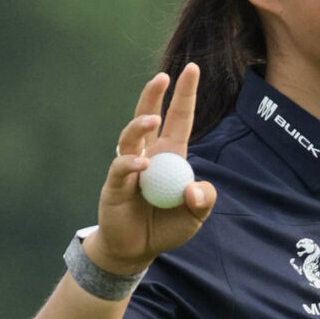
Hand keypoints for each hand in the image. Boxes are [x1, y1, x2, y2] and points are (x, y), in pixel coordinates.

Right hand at [85, 63, 218, 275]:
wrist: (137, 250)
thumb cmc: (165, 227)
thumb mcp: (195, 215)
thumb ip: (204, 200)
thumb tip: (194, 188)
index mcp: (171, 155)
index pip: (179, 118)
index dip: (185, 95)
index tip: (192, 68)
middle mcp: (148, 154)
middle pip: (149, 117)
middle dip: (155, 95)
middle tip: (164, 76)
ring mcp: (129, 167)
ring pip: (131, 137)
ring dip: (141, 125)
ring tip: (153, 118)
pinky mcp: (115, 185)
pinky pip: (122, 168)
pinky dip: (131, 164)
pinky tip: (143, 163)